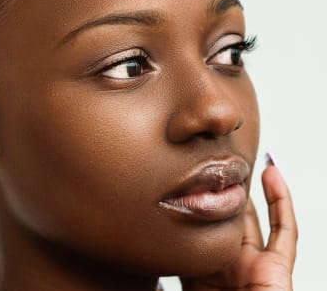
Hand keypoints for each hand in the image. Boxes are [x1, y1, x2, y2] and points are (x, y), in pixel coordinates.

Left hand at [180, 165, 297, 290]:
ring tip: (244, 161)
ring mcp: (255, 265)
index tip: (190, 178)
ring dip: (253, 189)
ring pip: (256, 218)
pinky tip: (272, 173)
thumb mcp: (185, 279)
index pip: (204, 229)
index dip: (200, 205)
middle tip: (217, 166)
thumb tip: (156, 237)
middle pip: (230, 219)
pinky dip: (281, 200)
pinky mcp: (278, 268)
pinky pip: (284, 231)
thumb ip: (178, 259)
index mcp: (205, 268)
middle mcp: (231, 263)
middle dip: (225, 193)